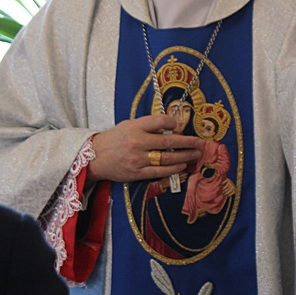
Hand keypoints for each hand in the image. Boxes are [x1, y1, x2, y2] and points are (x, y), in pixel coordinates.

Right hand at [86, 114, 204, 184]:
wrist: (95, 157)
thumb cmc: (114, 139)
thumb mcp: (128, 125)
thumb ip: (147, 125)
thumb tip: (171, 126)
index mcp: (135, 127)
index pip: (160, 121)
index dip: (173, 123)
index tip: (179, 125)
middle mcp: (138, 142)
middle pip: (169, 142)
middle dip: (188, 142)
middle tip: (200, 142)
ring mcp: (138, 159)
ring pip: (167, 159)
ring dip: (185, 157)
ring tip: (195, 154)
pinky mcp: (137, 173)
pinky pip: (160, 172)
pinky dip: (173, 169)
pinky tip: (182, 166)